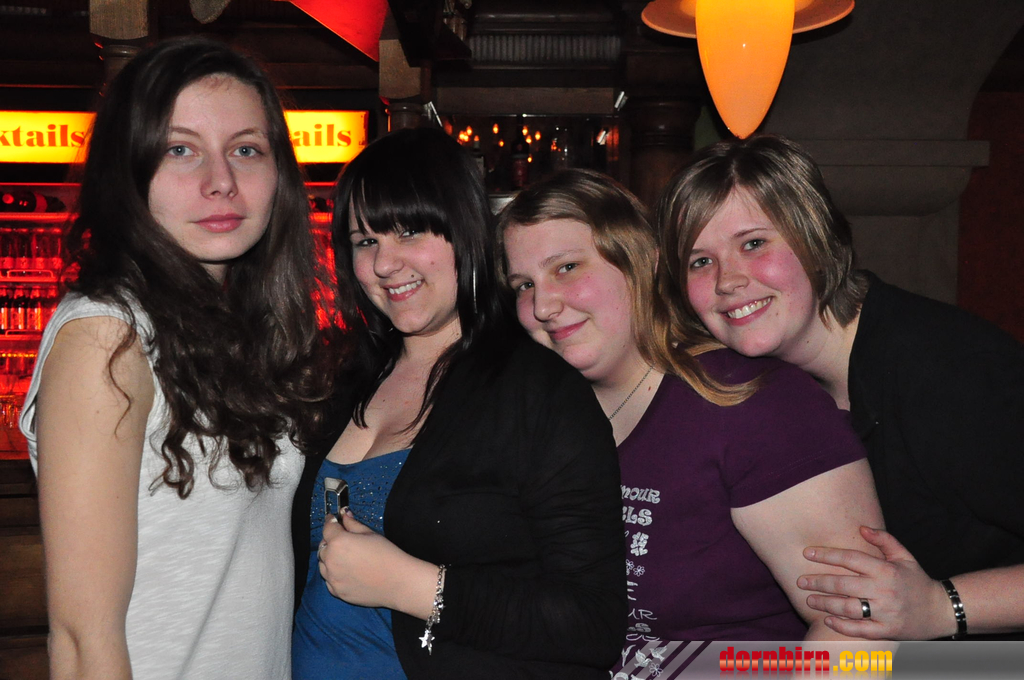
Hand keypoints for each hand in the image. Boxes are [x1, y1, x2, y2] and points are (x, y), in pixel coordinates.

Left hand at [318, 509, 411, 609]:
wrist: (397, 582)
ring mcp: (333, 578)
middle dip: (330, 541)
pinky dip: (334, 574)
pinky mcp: (337, 591)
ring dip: (329, 558)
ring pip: (323, 565)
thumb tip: (344, 515)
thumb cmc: (386, 554)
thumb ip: (353, 524)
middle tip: (342, 539)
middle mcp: (331, 560)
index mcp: (339, 542)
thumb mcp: (370, 534)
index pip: (328, 528)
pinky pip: (329, 580)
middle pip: (323, 547)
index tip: (333, 519)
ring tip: (344, 557)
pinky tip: (346, 572)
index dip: (330, 521)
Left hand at [797, 526, 955, 639]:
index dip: (826, 555)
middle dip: (818, 582)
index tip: (807, 553)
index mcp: (886, 570)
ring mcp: (885, 613)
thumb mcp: (904, 556)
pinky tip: (827, 619)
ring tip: (809, 599)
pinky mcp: (887, 631)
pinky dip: (842, 626)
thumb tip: (861, 528)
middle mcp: (884, 591)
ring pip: (848, 608)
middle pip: (843, 584)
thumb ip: (884, 540)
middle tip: (800, 581)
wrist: (940, 611)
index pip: (850, 558)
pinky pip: (859, 630)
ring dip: (825, 604)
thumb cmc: (917, 581)